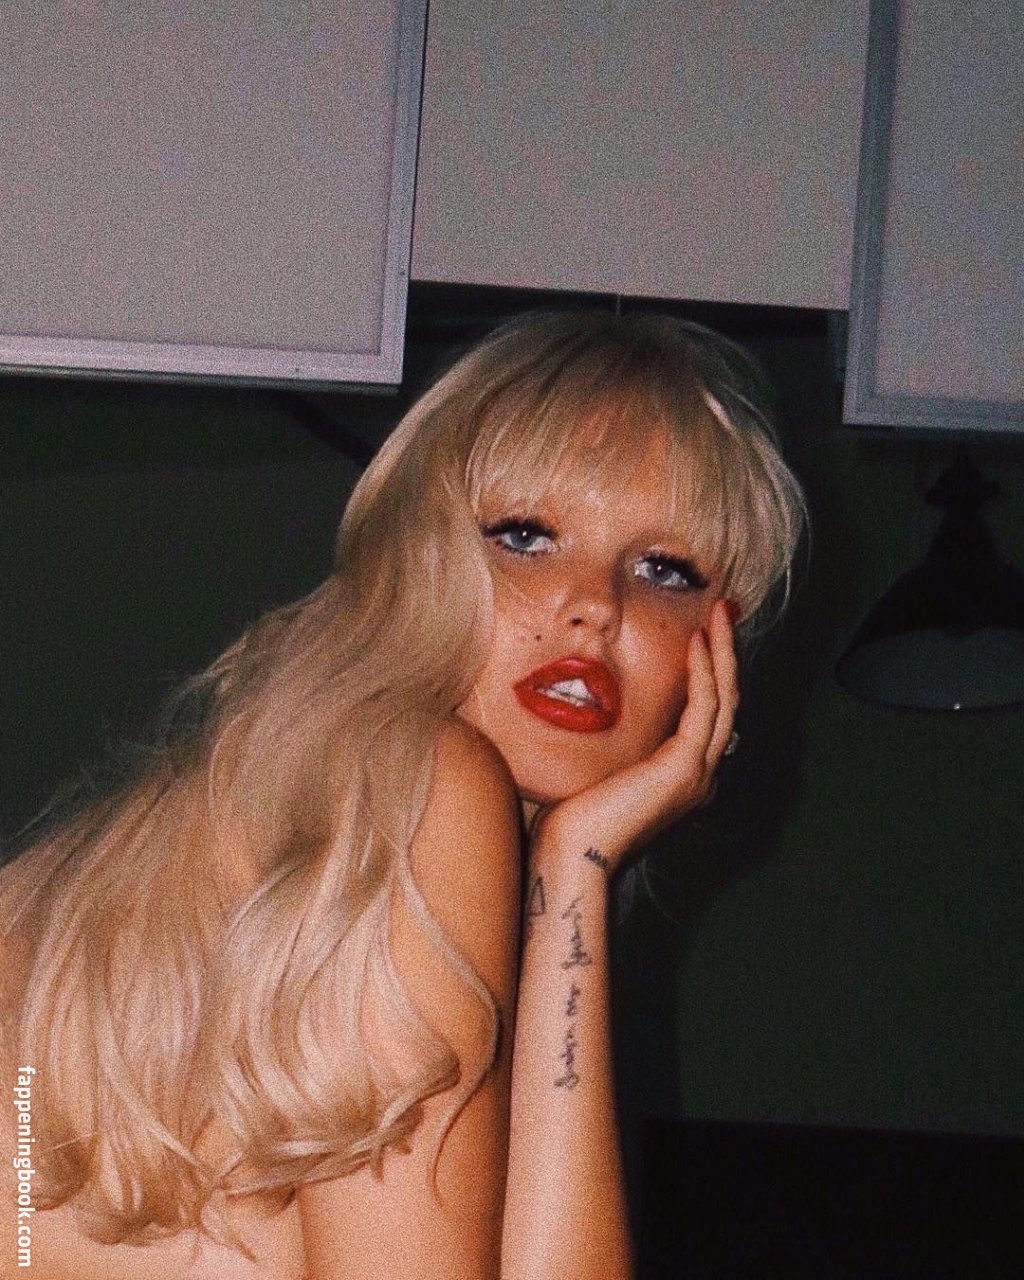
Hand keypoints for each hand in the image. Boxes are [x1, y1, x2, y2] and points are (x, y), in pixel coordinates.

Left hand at [528, 599, 738, 874]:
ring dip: (724, 652)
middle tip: (725, 613)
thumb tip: (594, 710)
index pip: (708, 715)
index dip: (711, 672)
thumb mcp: (600, 770)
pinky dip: (704, 670)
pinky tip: (697, 641)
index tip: (705, 634)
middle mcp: (699, 777)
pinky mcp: (684, 768)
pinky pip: (705, 706)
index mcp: (682, 780)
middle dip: (727, 654)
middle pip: (727, 702)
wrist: (571, 856)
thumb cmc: (571, 817)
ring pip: (725, 699)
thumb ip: (613, 744)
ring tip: (719, 614)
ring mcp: (697, 775)